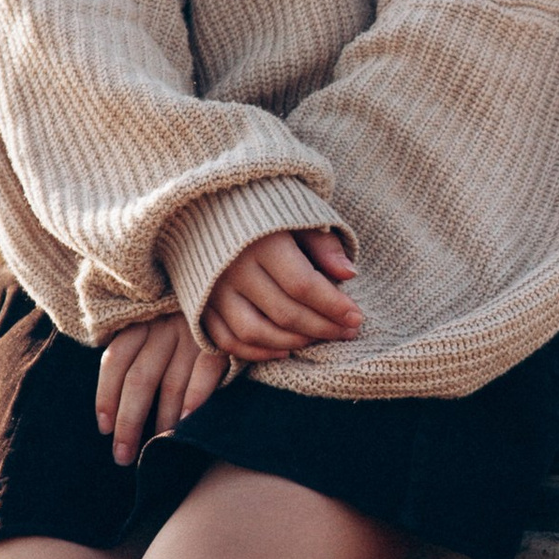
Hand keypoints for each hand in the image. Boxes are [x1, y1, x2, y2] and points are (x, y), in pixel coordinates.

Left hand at [96, 311, 229, 468]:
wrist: (239, 297)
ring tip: (157, 446)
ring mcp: (194, 333)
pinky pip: (206, 374)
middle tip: (123, 456)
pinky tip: (186, 424)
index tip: (104, 429)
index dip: (106, 396)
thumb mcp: (157, 326)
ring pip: (171, 383)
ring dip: (163, 420)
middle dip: (129, 422)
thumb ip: (139, 355)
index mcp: (142, 322)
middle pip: (139, 379)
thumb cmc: (187, 323)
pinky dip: (195, 400)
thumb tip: (117, 405)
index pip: (115, 360)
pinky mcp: (222, 341)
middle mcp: (163, 326)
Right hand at [202, 227, 361, 367]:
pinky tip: (284, 350)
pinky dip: (256, 352)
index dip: (333, 305)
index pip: (303, 284)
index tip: (357, 316)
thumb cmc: (266, 211)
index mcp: (262, 242)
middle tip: (348, 332)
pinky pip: (227, 339)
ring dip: (292, 342)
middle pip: (284, 312)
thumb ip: (323, 245)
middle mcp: (235, 268)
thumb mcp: (298, 216)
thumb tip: (349, 275)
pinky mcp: (201, 304)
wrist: (209, 206)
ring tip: (319, 338)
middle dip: (322, 327)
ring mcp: (214, 290)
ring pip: (255, 332)